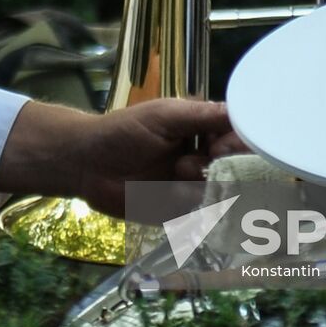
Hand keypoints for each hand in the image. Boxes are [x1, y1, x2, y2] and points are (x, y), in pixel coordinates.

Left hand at [75, 100, 247, 217]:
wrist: (87, 165)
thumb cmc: (122, 132)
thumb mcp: (163, 116)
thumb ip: (201, 116)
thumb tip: (238, 112)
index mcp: (203, 130)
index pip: (239, 137)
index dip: (239, 144)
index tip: (221, 147)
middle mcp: (205, 158)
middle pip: (238, 168)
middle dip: (222, 167)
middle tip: (195, 160)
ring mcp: (194, 186)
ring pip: (222, 193)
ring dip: (202, 184)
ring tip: (176, 171)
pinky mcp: (181, 211)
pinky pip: (201, 214)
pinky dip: (192, 206)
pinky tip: (176, 194)